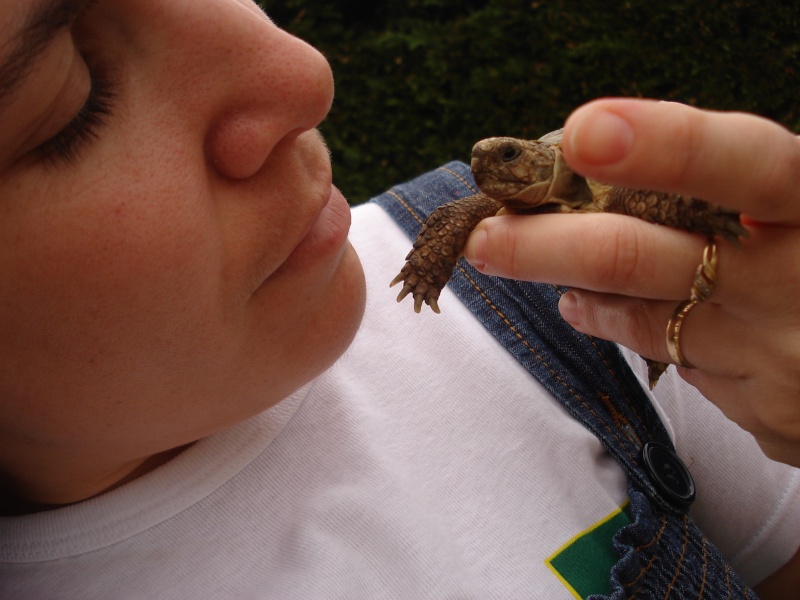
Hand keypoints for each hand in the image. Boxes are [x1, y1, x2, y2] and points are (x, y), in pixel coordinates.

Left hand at [464, 98, 799, 466]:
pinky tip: (644, 320)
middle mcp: (797, 283)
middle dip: (547, 248)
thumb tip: (598, 172)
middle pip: (641, 259)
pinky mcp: (768, 412)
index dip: (663, 146)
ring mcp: (780, 356)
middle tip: (484, 241)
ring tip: (553, 280)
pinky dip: (650, 337)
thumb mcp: (795, 209)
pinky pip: (683, 367)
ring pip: (643, 322)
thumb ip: (730, 189)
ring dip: (587, 296)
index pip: (741, 164)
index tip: (580, 134)